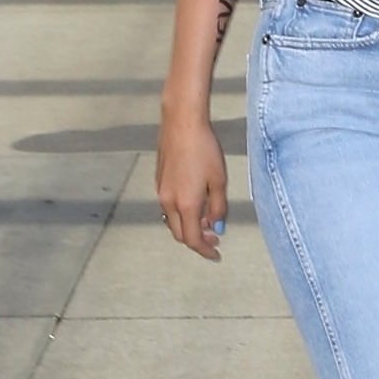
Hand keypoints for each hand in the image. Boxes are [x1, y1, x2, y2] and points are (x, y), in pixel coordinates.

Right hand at [156, 111, 228, 260]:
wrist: (182, 123)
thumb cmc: (204, 149)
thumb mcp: (219, 180)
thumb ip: (218, 207)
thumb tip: (217, 226)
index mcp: (185, 205)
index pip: (193, 239)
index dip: (205, 251)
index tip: (217, 255)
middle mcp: (169, 202)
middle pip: (180, 234)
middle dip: (197, 240)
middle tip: (215, 238)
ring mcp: (161, 191)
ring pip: (172, 220)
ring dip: (189, 226)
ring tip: (208, 219)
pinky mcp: (159, 181)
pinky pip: (169, 206)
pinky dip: (182, 213)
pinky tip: (196, 202)